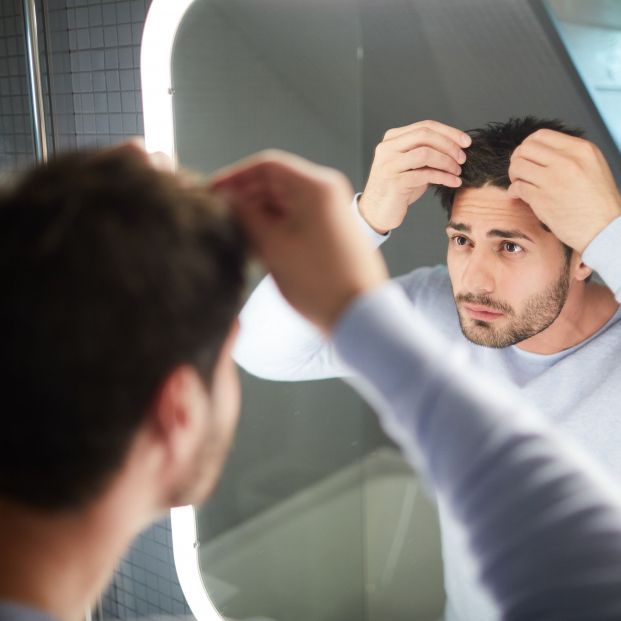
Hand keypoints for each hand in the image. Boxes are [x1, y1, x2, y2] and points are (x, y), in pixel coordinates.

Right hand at [209, 150, 388, 332]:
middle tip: (217, 215)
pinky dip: (273, 227)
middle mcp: (326, 193)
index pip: (266, 166)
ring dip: (257, 214)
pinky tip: (254, 245)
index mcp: (315, 187)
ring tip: (233, 233)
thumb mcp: (273, 246)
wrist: (359, 315)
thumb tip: (226, 199)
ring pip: (283, 203)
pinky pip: (295, 219)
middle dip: (244, 197)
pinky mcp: (329, 233)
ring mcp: (329, 213)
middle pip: (275, 183)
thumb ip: (245, 216)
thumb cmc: (318, 281)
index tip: (211, 192)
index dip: (234, 176)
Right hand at [359, 120, 470, 233]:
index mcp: (392, 139)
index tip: (466, 142)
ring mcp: (389, 165)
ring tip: (457, 171)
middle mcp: (387, 148)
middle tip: (463, 158)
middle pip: (425, 135)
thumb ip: (425, 151)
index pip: (425, 126)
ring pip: (425, 153)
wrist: (377, 211)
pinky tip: (453, 182)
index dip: (449, 132)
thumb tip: (457, 145)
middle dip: (449, 145)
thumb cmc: (398, 188)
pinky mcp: (394, 182)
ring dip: (447, 161)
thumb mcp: (411, 164)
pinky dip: (443, 177)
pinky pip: (425, 175)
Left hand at [508, 129, 620, 252]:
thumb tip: (539, 153)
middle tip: (520, 171)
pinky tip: (518, 196)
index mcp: (581, 149)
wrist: (603, 229)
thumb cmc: (597, 202)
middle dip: (517, 159)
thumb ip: (569, 156)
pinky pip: (517, 188)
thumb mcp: (592, 166)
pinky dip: (513, 192)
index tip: (527, 156)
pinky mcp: (542, 199)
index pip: (541, 135)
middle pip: (525, 148)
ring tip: (519, 183)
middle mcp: (567, 161)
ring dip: (513, 175)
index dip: (527, 145)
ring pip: (517, 166)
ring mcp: (553, 179)